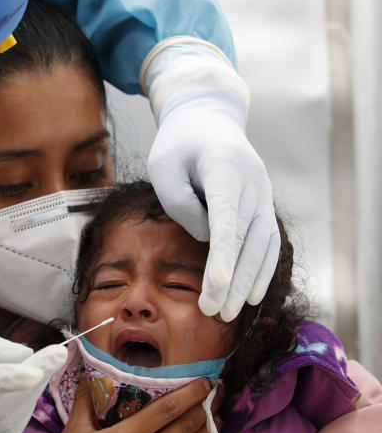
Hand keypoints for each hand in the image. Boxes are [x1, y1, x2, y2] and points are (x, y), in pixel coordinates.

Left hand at [144, 39, 279, 321]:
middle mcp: (253, 182)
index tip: (219, 285)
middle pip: (246, 238)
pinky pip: (268, 244)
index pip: (226, 217)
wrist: (208, 119)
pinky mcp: (263, 206)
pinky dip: (261, 271)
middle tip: (213, 312)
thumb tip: (205, 239)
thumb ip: (179, 202)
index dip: (224, 254)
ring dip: (247, 282)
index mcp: (225, 167)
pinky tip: (248, 297)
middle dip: (232, 279)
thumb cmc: (178, 144)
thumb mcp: (163, 165)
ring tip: (227, 314)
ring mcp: (263, 195)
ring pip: (262, 245)